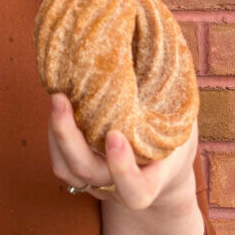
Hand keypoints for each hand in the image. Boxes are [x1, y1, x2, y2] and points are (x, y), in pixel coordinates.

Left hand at [48, 93, 198, 209]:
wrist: (162, 166)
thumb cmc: (172, 135)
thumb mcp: (180, 120)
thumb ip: (171, 101)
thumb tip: (161, 45)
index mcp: (152, 178)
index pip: (136, 190)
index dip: (122, 168)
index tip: (114, 135)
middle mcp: (119, 186)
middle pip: (87, 173)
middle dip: (68, 137)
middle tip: (61, 99)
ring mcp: (98, 182)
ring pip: (68, 170)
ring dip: (56, 134)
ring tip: (58, 97)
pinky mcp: (80, 173)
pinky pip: (60, 162)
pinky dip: (54, 135)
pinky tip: (59, 106)